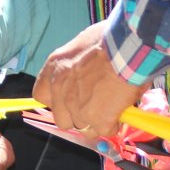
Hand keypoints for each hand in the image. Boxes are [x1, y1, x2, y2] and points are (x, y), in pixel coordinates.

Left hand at [34, 21, 146, 137]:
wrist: (127, 47)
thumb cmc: (110, 38)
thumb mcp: (83, 43)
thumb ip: (78, 63)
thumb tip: (87, 72)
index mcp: (55, 68)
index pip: (41, 95)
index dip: (55, 100)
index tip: (68, 98)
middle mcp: (60, 91)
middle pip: (62, 119)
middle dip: (77, 115)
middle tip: (94, 104)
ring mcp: (78, 109)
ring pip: (84, 128)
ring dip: (96, 121)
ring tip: (111, 108)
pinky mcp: (99, 120)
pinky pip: (105, 131)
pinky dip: (114, 125)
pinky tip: (121, 113)